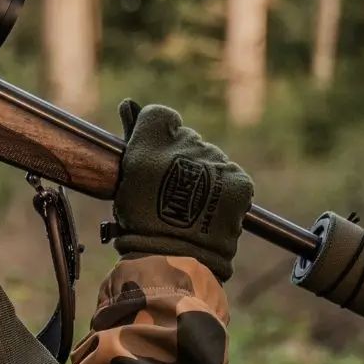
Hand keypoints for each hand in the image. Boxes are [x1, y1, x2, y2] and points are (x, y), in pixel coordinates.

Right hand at [110, 100, 253, 280]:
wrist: (174, 258)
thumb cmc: (139, 223)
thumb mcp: (126, 180)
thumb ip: (135, 140)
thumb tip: (129, 105)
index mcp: (151, 140)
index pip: (159, 115)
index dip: (156, 133)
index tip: (153, 153)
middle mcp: (187, 142)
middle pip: (187, 140)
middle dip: (180, 158)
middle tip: (169, 190)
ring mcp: (215, 160)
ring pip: (209, 159)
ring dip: (202, 175)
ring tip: (189, 206)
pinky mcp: (238, 180)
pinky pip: (229, 176)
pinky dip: (222, 190)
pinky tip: (208, 209)